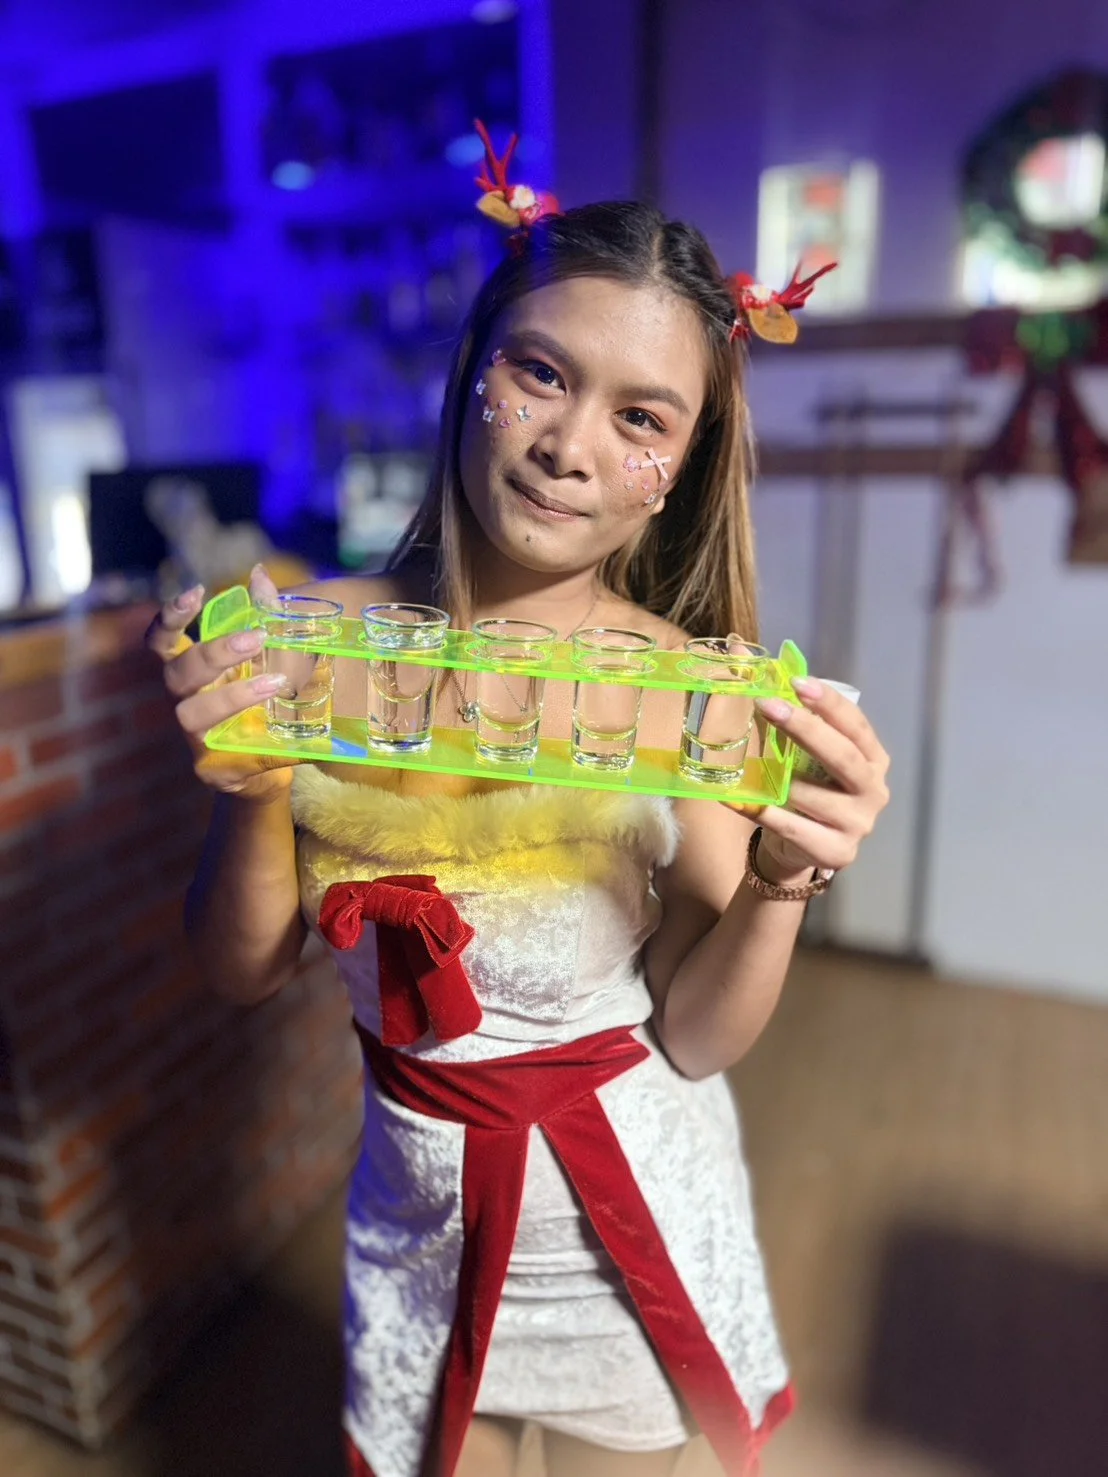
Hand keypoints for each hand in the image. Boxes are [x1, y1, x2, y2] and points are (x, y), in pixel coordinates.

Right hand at [145, 565, 298, 801]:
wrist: (270, 767)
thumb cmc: (262, 705)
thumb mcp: (267, 661)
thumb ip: (262, 618)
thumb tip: (260, 574)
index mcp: (190, 671)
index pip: (162, 641)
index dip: (169, 617)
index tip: (193, 593)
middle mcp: (184, 700)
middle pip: (180, 671)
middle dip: (215, 652)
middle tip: (256, 638)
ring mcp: (193, 737)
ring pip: (194, 712)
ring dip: (233, 695)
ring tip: (276, 684)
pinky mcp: (212, 769)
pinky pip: (233, 756)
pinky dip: (265, 747)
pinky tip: (293, 740)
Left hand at [741, 678, 890, 878]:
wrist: (802, 848)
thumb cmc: (807, 790)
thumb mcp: (805, 754)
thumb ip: (790, 717)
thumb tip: (750, 664)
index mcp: (873, 759)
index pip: (856, 725)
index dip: (829, 703)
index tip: (798, 682)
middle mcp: (874, 790)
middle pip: (843, 756)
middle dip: (805, 728)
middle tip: (769, 705)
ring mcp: (859, 824)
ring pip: (812, 794)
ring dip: (779, 778)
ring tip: (751, 766)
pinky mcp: (837, 852)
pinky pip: (792, 827)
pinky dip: (762, 811)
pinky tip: (737, 799)